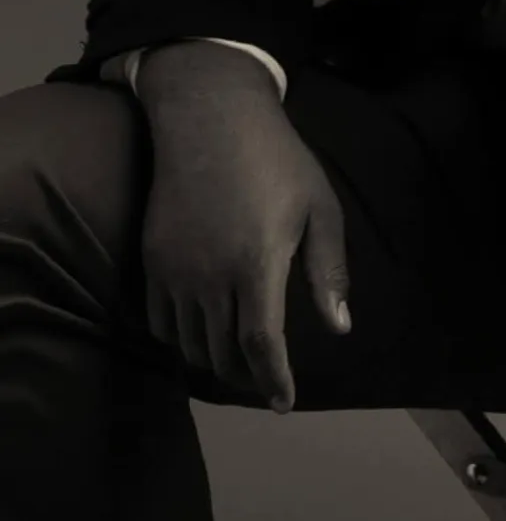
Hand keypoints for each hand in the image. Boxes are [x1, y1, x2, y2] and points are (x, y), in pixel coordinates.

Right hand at [138, 44, 350, 412]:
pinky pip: (159, 321)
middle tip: (266, 382)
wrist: (210, 117)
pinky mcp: (152, 260)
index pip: (262, 346)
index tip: (285, 402)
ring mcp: (176, 271)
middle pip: (224, 354)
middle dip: (247, 377)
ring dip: (213, 362)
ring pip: (189, 344)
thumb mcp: (319, 208)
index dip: (274, 381)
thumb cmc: (277, 159)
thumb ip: (327, 271)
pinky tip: (198, 335)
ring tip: (236, 363)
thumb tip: (339, 328)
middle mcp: (211, 278)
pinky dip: (179, 340)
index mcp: (258, 266)